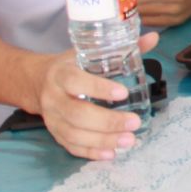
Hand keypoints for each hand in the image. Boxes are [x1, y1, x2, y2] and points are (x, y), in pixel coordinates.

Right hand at [33, 32, 159, 160]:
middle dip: (107, 121)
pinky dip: (91, 152)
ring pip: (74, 134)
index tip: (123, 93)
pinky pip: (71, 146)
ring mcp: (52, 118)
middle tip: (134, 122)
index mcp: (61, 73)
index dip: (98, 88)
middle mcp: (53, 97)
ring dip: (103, 140)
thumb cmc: (72, 66)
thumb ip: (121, 48)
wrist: (38, 81)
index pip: (76, 81)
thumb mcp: (89, 53)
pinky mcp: (54, 133)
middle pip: (77, 114)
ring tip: (129, 140)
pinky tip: (111, 153)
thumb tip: (153, 38)